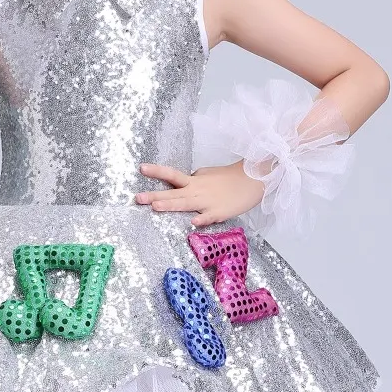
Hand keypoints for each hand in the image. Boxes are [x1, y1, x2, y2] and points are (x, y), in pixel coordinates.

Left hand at [135, 160, 266, 227]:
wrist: (254, 178)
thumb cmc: (230, 178)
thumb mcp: (207, 174)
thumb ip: (193, 180)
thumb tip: (183, 184)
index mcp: (194, 180)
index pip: (172, 175)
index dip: (157, 171)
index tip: (141, 168)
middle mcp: (197, 189)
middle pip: (173, 191)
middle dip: (155, 194)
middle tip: (138, 198)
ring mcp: (207, 201)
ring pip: (186, 203)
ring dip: (171, 204)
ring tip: (155, 207)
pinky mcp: (220, 212)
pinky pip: (209, 217)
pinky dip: (201, 219)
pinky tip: (193, 223)